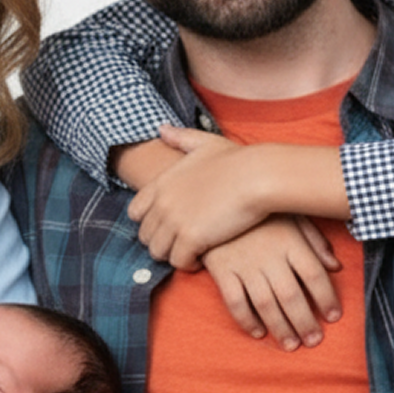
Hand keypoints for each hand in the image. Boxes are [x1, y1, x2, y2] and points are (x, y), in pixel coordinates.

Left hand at [127, 127, 270, 268]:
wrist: (259, 176)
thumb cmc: (238, 160)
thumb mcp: (205, 143)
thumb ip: (180, 137)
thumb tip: (160, 128)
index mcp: (162, 183)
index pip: (134, 213)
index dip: (149, 222)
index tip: (168, 226)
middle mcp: (162, 203)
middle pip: (145, 236)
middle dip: (162, 241)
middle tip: (182, 243)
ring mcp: (174, 221)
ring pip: (158, 252)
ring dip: (173, 255)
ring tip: (191, 252)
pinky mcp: (191, 238)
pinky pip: (178, 262)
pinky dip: (188, 264)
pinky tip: (201, 259)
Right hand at [201, 216, 340, 349]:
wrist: (213, 195)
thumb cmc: (259, 209)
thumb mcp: (292, 216)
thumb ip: (315, 240)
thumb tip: (335, 266)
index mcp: (290, 241)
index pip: (315, 275)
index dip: (327, 298)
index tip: (334, 316)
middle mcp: (269, 255)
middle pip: (292, 295)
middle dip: (306, 322)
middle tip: (315, 340)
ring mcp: (244, 263)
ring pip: (266, 304)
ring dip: (281, 328)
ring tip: (292, 344)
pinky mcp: (222, 269)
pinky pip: (235, 301)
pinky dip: (246, 320)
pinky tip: (258, 332)